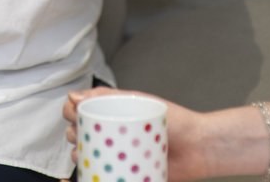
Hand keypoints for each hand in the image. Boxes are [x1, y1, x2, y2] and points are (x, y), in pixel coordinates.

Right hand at [64, 88, 210, 181]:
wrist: (200, 146)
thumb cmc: (174, 121)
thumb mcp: (138, 100)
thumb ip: (106, 95)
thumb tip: (74, 95)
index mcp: (112, 115)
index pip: (80, 111)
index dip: (70, 111)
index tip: (72, 112)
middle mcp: (111, 136)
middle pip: (77, 134)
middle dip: (71, 134)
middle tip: (79, 133)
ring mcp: (117, 156)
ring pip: (86, 158)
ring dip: (79, 156)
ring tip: (85, 154)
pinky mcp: (126, 175)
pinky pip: (104, 178)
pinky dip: (92, 177)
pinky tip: (89, 174)